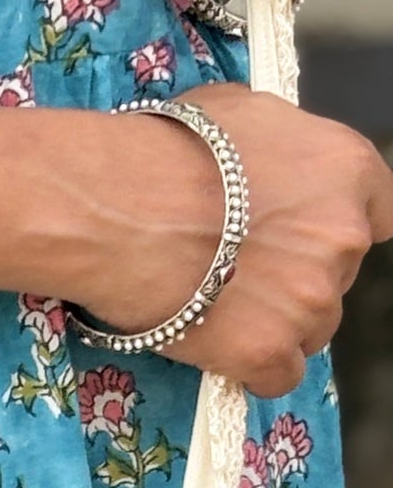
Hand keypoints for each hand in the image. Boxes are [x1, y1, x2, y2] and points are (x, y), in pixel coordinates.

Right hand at [78, 84, 392, 397]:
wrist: (120, 209)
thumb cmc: (170, 151)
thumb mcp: (242, 113)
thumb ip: (282, 146)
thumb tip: (273, 163)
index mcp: (347, 170)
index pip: (381, 210)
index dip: (336, 224)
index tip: (305, 232)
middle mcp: (343, 238)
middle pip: (338, 273)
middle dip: (298, 273)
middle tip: (239, 265)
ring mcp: (311, 302)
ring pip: (312, 327)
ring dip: (276, 321)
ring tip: (219, 304)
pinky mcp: (270, 352)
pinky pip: (278, 374)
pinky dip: (253, 366)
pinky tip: (218, 345)